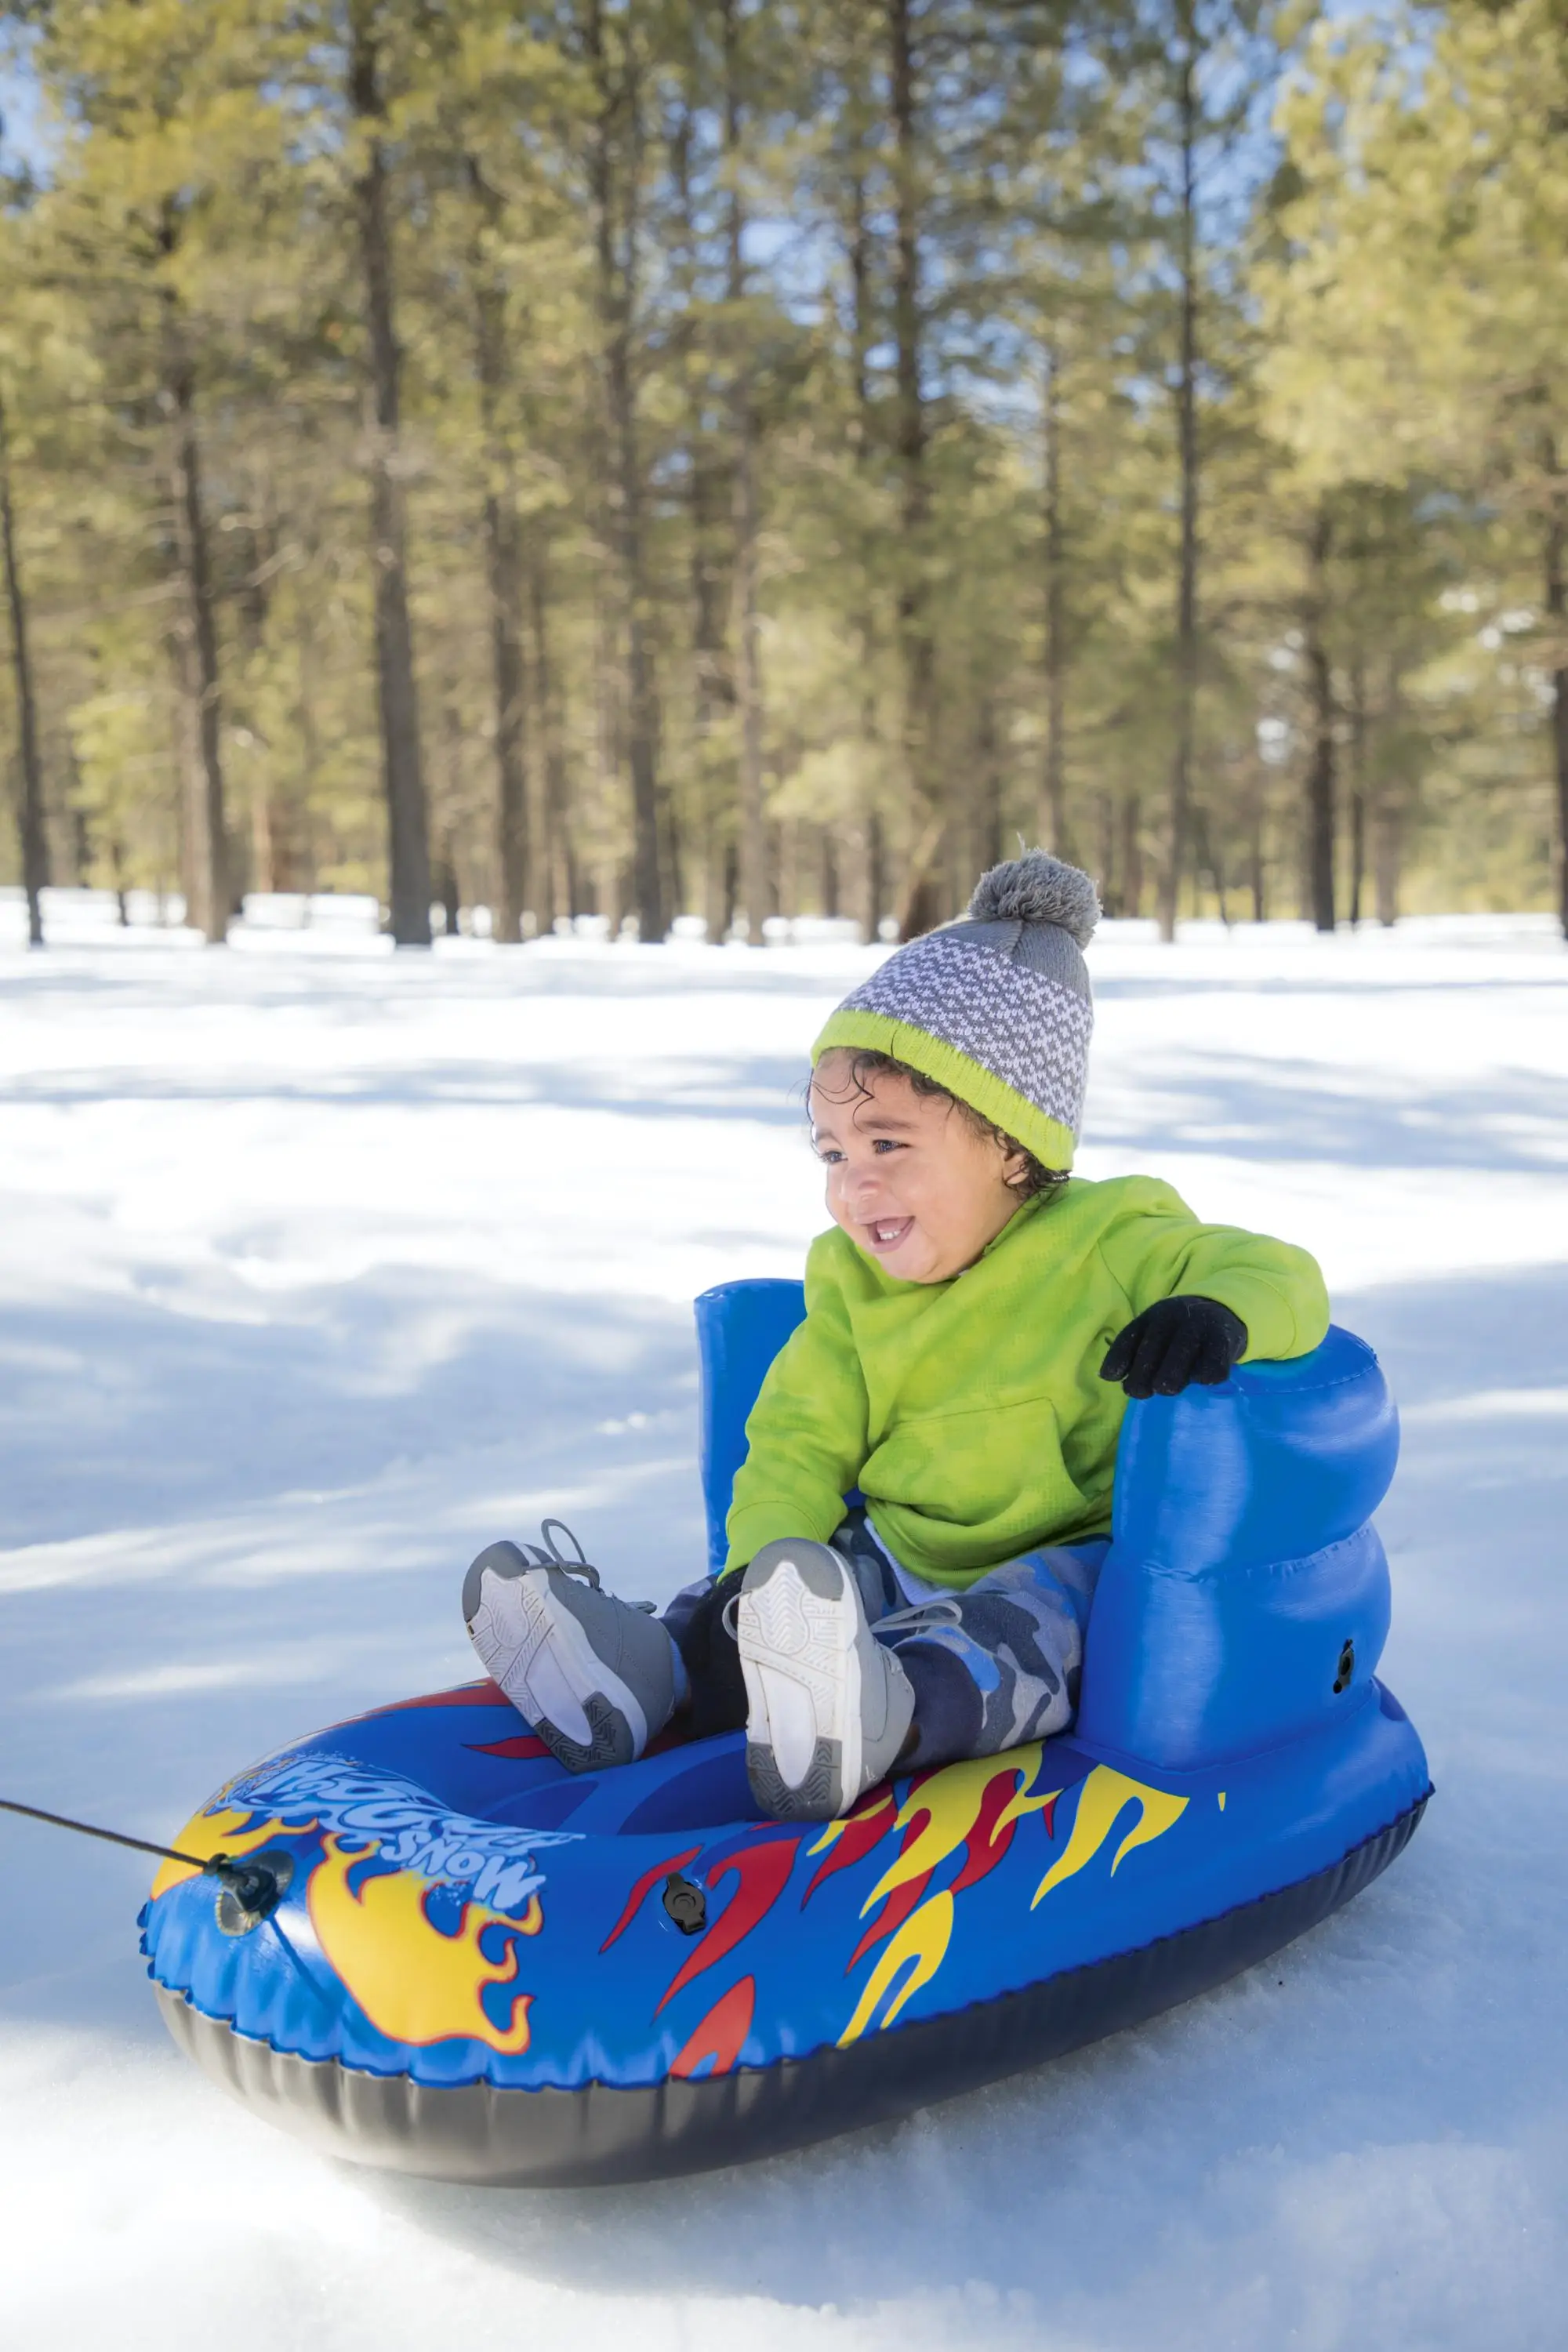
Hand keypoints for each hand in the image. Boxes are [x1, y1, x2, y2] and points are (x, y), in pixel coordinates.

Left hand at [1101, 1296, 1246, 1398]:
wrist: (1223, 1313)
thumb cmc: (1179, 1332)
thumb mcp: (1154, 1332)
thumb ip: (1133, 1351)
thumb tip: (1109, 1377)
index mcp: (1153, 1316)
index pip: (1130, 1337)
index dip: (1118, 1359)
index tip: (1112, 1378)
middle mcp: (1174, 1317)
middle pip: (1152, 1348)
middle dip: (1142, 1376)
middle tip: (1142, 1392)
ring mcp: (1199, 1327)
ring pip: (1180, 1356)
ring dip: (1170, 1377)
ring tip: (1166, 1388)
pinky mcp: (1224, 1341)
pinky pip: (1211, 1366)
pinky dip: (1204, 1376)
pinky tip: (1200, 1379)